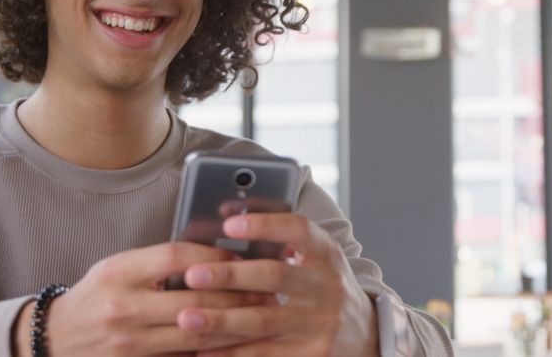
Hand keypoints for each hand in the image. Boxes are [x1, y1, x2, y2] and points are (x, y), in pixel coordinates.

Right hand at [13, 242, 270, 356]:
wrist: (55, 341)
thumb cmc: (95, 296)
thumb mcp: (117, 267)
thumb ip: (157, 262)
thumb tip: (211, 256)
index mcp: (119, 272)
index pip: (176, 257)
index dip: (213, 255)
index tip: (240, 257)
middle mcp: (124, 307)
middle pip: (193, 297)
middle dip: (236, 294)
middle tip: (267, 290)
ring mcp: (130, 341)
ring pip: (195, 333)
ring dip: (234, 325)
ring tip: (262, 316)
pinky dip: (212, 350)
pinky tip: (236, 344)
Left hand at [176, 213, 379, 356]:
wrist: (365, 334)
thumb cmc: (323, 286)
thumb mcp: (315, 256)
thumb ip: (279, 235)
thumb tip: (227, 210)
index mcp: (326, 253)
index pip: (299, 230)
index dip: (264, 224)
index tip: (228, 223)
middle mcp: (327, 286)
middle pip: (275, 276)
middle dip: (231, 275)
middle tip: (193, 274)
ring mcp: (321, 323)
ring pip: (265, 320)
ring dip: (222, 319)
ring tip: (186, 317)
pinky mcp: (313, 354)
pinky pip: (267, 354)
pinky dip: (233, 353)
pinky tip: (204, 351)